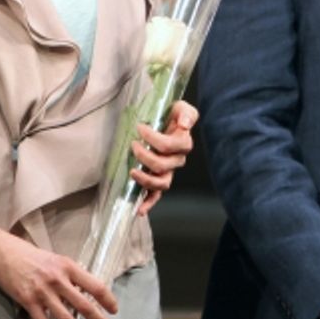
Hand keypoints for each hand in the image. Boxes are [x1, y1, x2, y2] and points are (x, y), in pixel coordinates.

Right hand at [0, 220, 118, 318]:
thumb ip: (70, 274)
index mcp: (68, 267)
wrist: (2, 253)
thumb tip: (85, 290)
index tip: (114, 309)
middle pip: (83, 304)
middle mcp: (58, 280)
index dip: (107, 299)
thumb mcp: (56, 259)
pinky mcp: (28, 303)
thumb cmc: (31, 255)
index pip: (95, 285)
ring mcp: (43, 293)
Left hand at [131, 100, 196, 214]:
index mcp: (184, 144)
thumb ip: (186, 114)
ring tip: (132, 172)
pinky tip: (139, 210)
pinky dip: (149, 203)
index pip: (169, 145)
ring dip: (146, 180)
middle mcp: (178, 160)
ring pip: (162, 183)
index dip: (153, 138)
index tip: (140, 127)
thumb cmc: (174, 115)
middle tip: (133, 144)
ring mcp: (169, 171)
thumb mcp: (182, 108)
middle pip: (163, 165)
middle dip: (144, 156)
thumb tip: (183, 124)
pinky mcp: (159, 179)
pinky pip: (156, 195)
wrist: (168, 122)